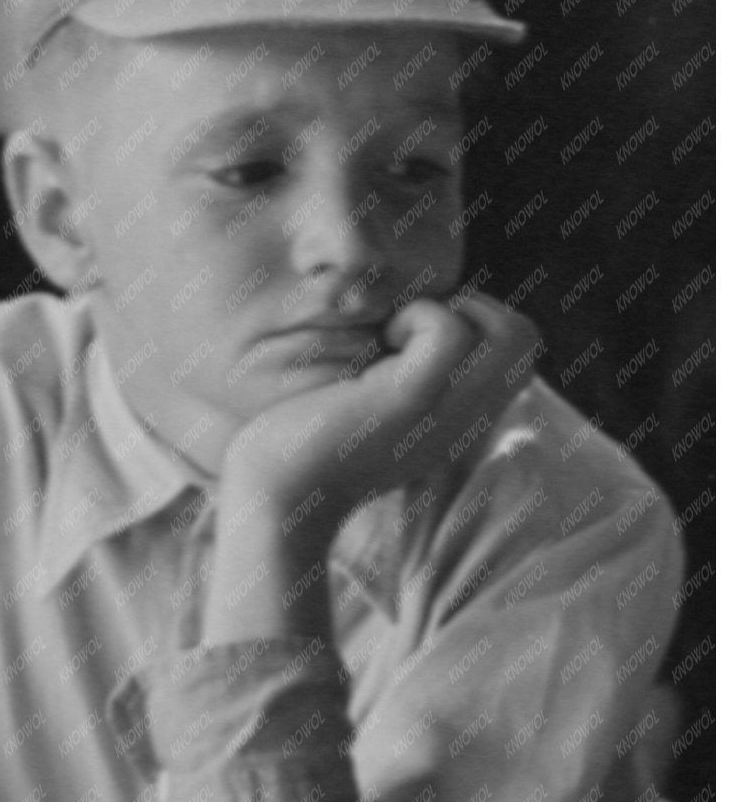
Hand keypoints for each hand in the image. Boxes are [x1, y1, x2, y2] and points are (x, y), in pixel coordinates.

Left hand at [220, 290, 541, 537]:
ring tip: (392, 339)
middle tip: (412, 331)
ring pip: (505, 332)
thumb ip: (411, 374)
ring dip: (444, 312)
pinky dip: (415, 318)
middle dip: (476, 309)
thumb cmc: (307, 444)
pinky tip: (376, 346)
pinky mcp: (414, 398)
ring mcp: (448, 411)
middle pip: (526, 338)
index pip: (519, 352)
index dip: (478, 322)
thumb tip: (422, 317)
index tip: (417, 337)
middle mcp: (467, 420)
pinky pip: (450, 331)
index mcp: (461, 420)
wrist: (276, 492)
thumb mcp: (376, 405)